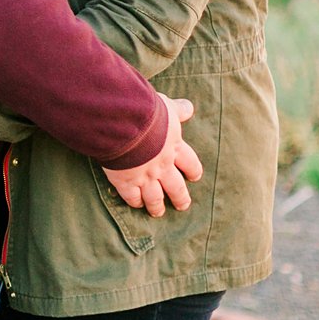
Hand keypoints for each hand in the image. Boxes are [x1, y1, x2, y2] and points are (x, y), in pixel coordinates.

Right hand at [101, 96, 202, 216]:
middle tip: (182, 205)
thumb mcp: (165, 106)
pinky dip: (135, 201)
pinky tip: (136, 204)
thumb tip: (189, 107)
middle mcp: (162, 166)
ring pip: (155, 197)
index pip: (189, 163)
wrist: (123, 124)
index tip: (194, 177)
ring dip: (157, 206)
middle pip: (176, 187)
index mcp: (174, 147)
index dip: (193, 171)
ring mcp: (144, 176)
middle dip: (180, 197)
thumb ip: (177, 110)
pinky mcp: (125, 181)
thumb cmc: (146, 112)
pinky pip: (132, 197)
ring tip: (158, 212)